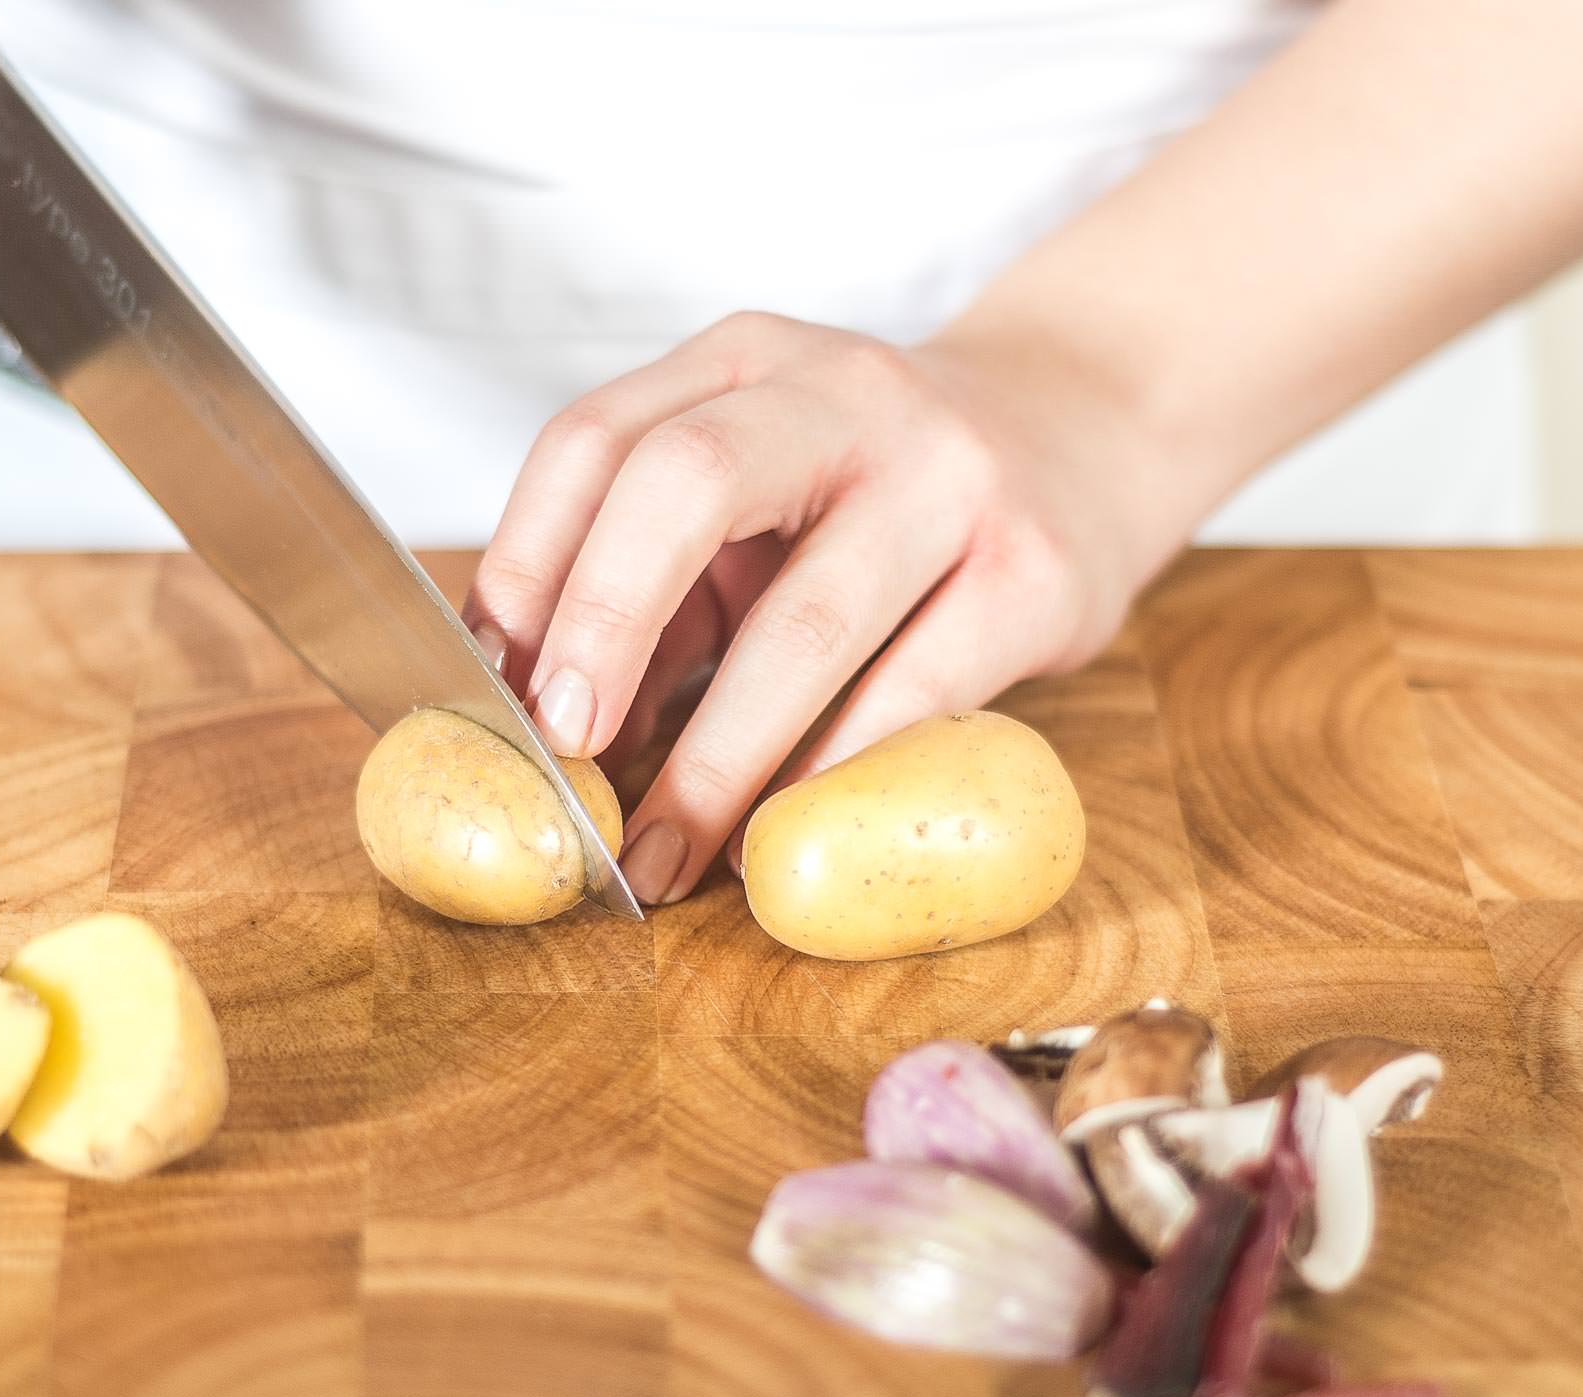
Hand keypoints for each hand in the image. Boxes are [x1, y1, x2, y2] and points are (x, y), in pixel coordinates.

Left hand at [465, 311, 1194, 906]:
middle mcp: (841, 393)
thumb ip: (664, 579)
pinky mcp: (1035, 569)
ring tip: (667, 849)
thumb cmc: (879, 487)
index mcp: (743, 362)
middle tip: (566, 750)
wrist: (1088, 429)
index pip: (593, 441)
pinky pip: (916, 691)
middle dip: (603, 628)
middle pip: (682, 485)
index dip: (526, 567)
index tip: (494, 685)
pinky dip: (830, 774)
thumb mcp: (761, 492)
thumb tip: (558, 726)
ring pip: (808, 621)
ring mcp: (949, 474)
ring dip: (719, 757)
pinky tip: (780, 830)